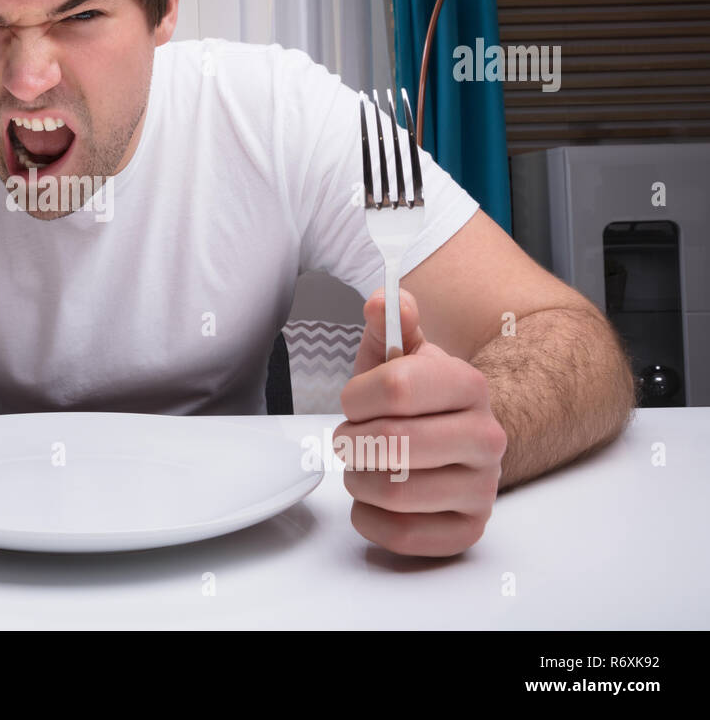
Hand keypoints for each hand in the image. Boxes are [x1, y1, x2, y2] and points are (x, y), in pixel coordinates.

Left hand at [334, 287, 506, 556]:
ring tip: (363, 466)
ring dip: (358, 479)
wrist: (453, 440)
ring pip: (394, 492)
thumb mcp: (396, 355)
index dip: (356, 397)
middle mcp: (487, 437)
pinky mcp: (468, 529)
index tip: (353, 401)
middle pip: (391, 443)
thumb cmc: (414, 398)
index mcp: (468, 385)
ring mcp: (483, 488)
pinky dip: (370, 519)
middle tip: (349, 437)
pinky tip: (375, 500)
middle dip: (351, 441)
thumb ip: (387, 323)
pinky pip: (402, 535)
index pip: (396, 387)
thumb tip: (382, 300)